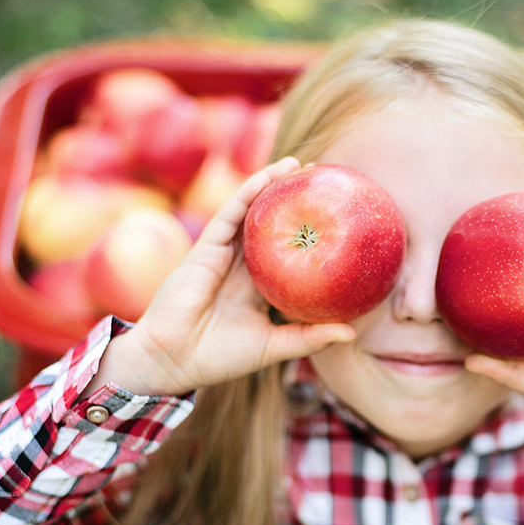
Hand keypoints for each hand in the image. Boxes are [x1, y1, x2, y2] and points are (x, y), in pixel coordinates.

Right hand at [98, 158, 355, 396]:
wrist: (172, 359)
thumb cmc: (220, 357)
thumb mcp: (274, 345)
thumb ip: (309, 337)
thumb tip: (351, 332)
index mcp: (258, 286)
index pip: (287, 252)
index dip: (308, 233)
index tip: (338, 216)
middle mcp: (243, 265)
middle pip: (272, 225)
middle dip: (293, 201)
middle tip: (324, 180)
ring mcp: (224, 254)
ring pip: (251, 212)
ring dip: (272, 185)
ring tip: (298, 165)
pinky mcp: (207, 248)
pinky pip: (230, 213)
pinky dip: (248, 192)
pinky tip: (268, 176)